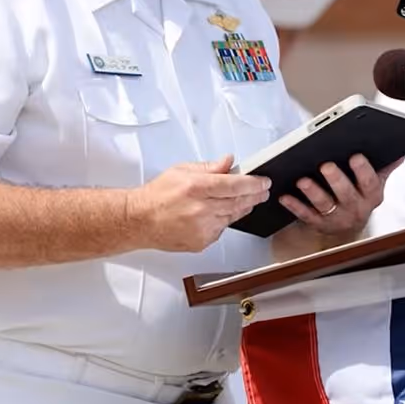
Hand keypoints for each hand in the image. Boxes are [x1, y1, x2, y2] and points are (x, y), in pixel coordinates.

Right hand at [127, 155, 270, 252]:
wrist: (140, 220)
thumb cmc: (157, 195)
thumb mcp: (182, 170)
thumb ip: (209, 167)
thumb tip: (228, 162)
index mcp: (196, 187)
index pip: (234, 184)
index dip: (254, 183)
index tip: (264, 182)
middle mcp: (201, 208)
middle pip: (238, 202)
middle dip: (254, 196)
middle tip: (263, 191)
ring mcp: (202, 228)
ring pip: (232, 217)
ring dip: (241, 208)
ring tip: (245, 200)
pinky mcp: (201, 242)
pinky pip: (221, 230)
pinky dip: (224, 221)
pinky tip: (218, 214)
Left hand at [279, 154, 403, 242]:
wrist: (349, 228)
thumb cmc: (360, 197)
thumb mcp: (374, 183)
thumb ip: (385, 166)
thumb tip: (400, 152)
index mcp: (371, 195)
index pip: (370, 182)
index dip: (363, 170)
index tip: (355, 156)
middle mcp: (355, 208)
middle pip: (346, 194)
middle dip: (336, 180)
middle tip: (326, 166)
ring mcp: (337, 217)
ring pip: (325, 205)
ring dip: (313, 192)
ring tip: (302, 180)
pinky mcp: (319, 223)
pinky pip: (306, 215)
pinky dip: (295, 205)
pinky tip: (285, 196)